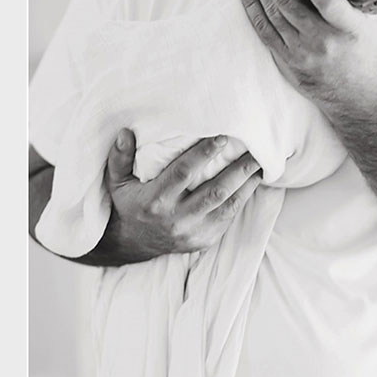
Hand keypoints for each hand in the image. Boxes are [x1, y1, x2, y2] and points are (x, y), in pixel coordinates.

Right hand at [103, 129, 261, 259]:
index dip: (203, 154)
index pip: (183, 173)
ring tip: (259, 165)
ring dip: (246, 185)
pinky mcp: (204, 240)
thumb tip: (126, 133)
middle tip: (254, 151)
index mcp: (155, 200)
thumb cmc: (128, 204)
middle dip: (237, 170)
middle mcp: (176, 219)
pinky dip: (241, 199)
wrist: (132, 244)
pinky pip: (228, 219)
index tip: (222, 137)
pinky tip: (250, 184)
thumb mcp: (116, 181)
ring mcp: (192, 232)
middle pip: (214, 191)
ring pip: (227, 206)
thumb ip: (120, 157)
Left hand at [239, 0, 376, 113]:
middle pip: (289, 5)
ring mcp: (302, 52)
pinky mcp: (287, 61)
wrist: (358, 99)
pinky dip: (251, 8)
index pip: (327, 1)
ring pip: (272, 16)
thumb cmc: (370, 54)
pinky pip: (263, 31)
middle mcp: (324, 41)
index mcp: (350, 28)